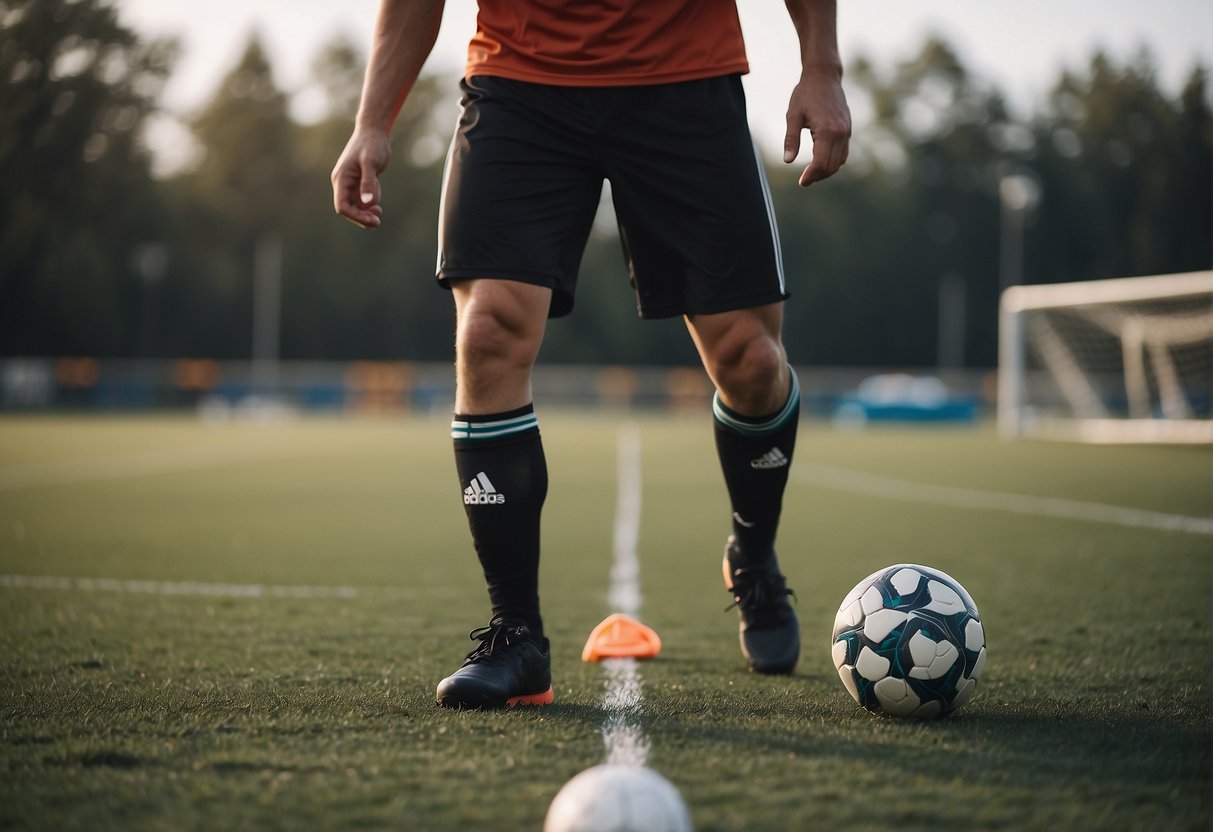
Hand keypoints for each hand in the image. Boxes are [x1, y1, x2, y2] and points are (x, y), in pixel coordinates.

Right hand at [331, 127, 391, 227]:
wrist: (374, 130)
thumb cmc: (372, 144)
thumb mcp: (371, 163)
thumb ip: (369, 183)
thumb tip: (368, 203)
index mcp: (341, 179)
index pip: (342, 206)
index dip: (355, 216)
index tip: (371, 220)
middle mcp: (343, 182)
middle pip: (349, 209)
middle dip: (362, 217)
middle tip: (378, 222)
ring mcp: (351, 182)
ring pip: (356, 205)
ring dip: (366, 211)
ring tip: (379, 210)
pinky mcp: (359, 181)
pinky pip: (362, 198)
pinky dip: (370, 202)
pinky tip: (377, 198)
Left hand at [784, 67, 850, 186]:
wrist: (824, 76)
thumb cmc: (805, 94)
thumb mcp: (793, 116)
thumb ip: (791, 139)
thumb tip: (787, 161)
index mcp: (827, 130)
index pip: (821, 163)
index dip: (811, 176)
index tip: (802, 182)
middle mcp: (841, 133)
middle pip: (831, 166)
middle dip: (818, 176)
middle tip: (804, 181)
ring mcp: (847, 131)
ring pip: (840, 162)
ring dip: (826, 171)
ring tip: (811, 173)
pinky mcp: (848, 129)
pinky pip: (844, 153)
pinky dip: (834, 161)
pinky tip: (821, 161)